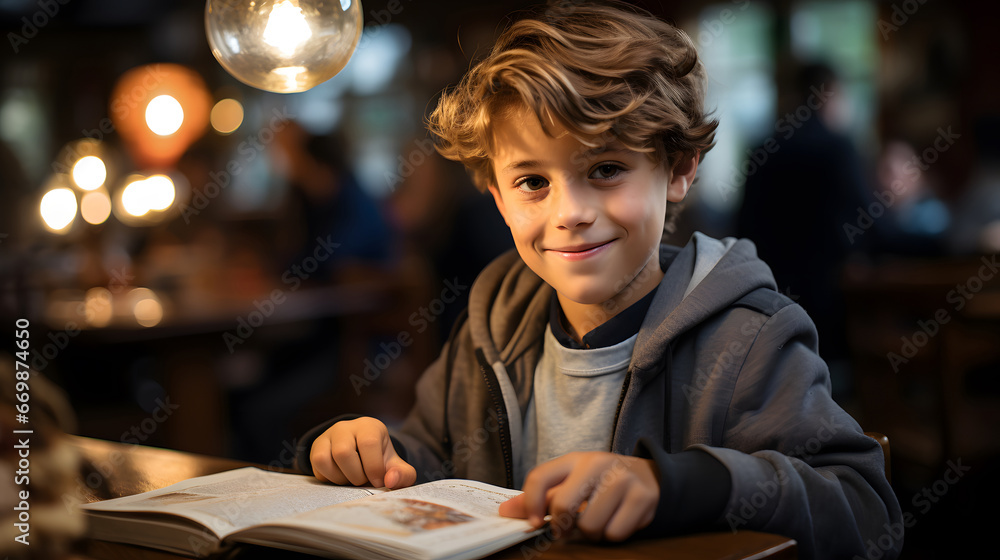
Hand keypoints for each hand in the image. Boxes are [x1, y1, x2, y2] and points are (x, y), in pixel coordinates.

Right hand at [309, 417, 416, 488]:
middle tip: (364, 480)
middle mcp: (346, 427)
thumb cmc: (380, 461)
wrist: (362, 457)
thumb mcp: (396, 467)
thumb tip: (390, 481)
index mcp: (369, 426)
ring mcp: (328, 436)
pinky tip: (340, 477)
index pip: (368, 443)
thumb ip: (403, 475)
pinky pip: (317, 465)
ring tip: (351, 478)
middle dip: (355, 475)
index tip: (378, 481)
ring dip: (340, 478)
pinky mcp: (316, 447)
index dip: (373, 467)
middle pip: (343, 452)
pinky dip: (328, 477)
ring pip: (325, 459)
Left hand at [498, 452, 658, 541]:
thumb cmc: (601, 482)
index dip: (529, 504)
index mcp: (575, 458)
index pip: (540, 477)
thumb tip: (506, 512)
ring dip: (590, 534)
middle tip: (568, 528)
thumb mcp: (571, 480)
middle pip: (562, 505)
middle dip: (562, 526)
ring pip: (589, 525)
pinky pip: (614, 533)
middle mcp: (598, 464)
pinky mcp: (642, 497)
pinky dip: (612, 535)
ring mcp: (622, 479)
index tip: (531, 523)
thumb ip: (540, 496)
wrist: (648, 475)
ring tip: (598, 521)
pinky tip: (617, 521)